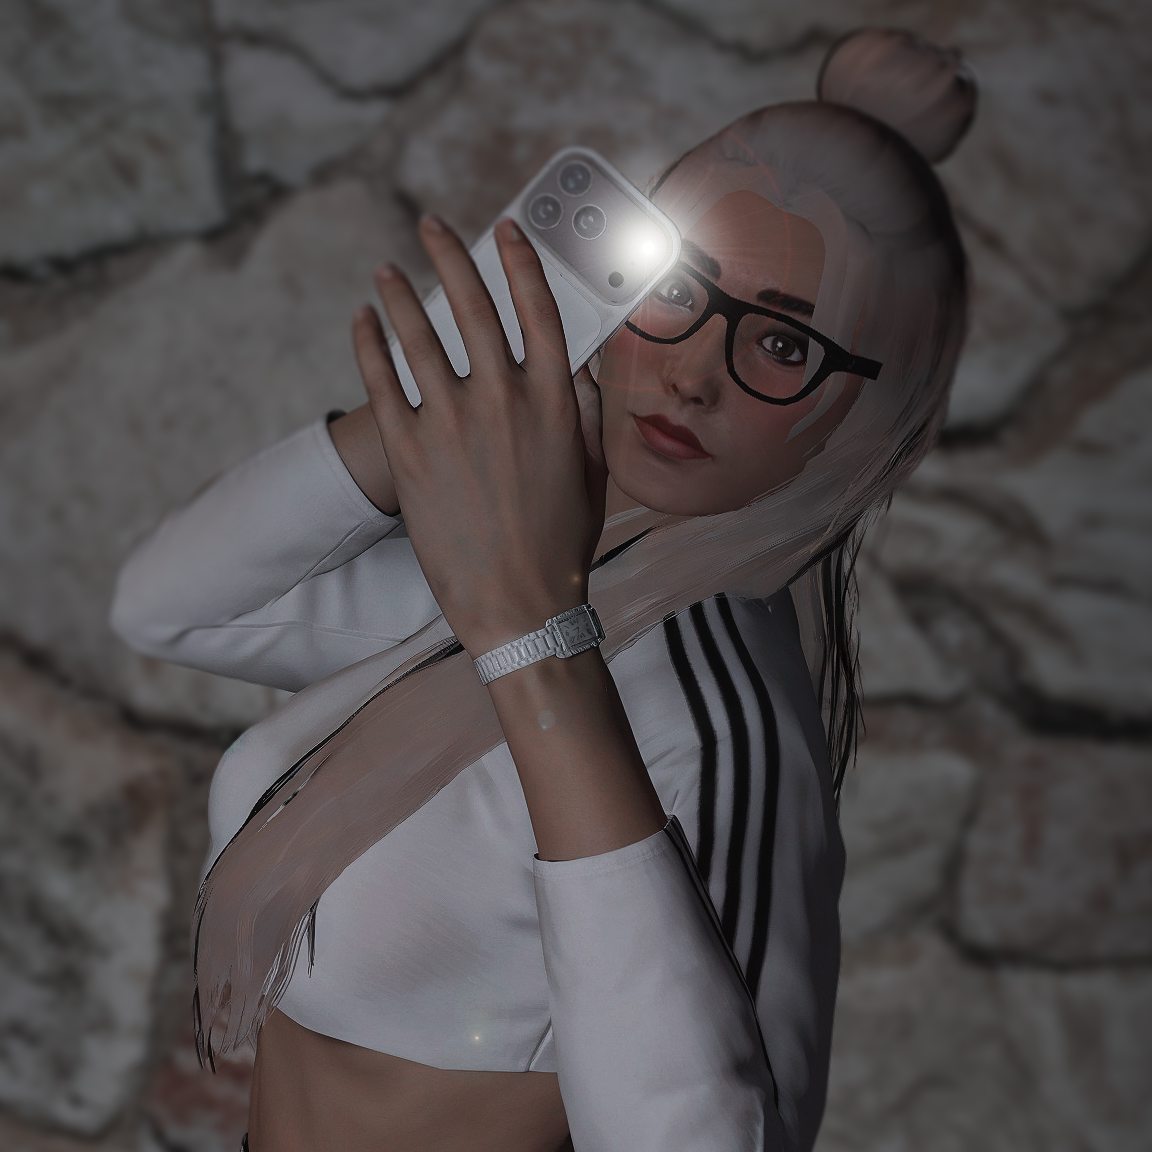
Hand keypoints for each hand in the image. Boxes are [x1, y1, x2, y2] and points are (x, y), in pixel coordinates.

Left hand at [351, 215, 607, 657]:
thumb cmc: (562, 544)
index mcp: (554, 401)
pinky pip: (379, 380)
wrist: (518, 604)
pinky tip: (362, 321)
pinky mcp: (408, 451)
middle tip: (432, 225)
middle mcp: (502, 399)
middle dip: (451, 254)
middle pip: (473, 305)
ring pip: (418, 334)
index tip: (505, 230)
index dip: (520, 261)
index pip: (537, 308)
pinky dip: (367, 343)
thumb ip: (587, 412)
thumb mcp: (593, 473)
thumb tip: (579, 366)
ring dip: (398, 293)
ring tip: (384, 269)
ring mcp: (450, 422)